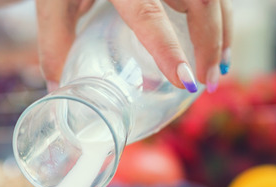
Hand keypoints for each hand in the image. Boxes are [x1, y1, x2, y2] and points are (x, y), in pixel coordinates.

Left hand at [35, 0, 231, 92]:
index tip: (186, 81)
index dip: (168, 50)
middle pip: (200, 3)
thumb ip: (55, 41)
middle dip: (209, 45)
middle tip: (205, 84)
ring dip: (221, 32)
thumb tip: (58, 89)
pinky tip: (216, 39)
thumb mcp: (54, 1)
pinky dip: (218, 15)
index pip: (148, 15)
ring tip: (217, 69)